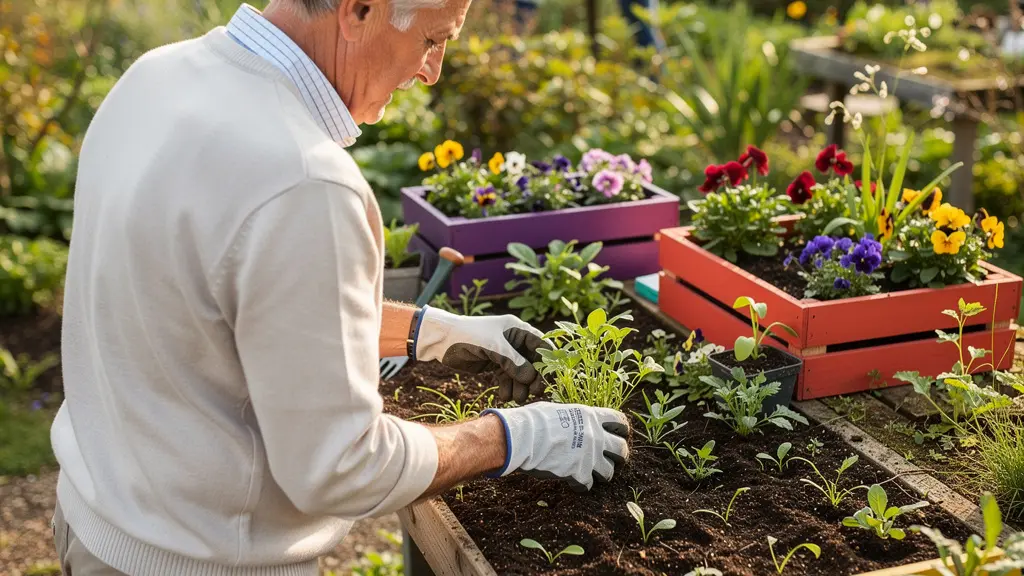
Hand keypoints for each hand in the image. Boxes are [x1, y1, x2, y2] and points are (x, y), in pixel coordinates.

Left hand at [413, 306, 547, 402]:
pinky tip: (505, 396)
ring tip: (517, 398)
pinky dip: (508, 388)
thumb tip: (532, 377)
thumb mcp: (492, 346)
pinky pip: (507, 378)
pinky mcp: (495, 364)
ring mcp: (505, 354)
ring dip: (521, 386)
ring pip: (521, 373)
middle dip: (534, 378)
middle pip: (533, 362)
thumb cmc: (467, 336)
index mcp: (517, 330)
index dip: (548, 362)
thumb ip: (513, 361)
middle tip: (534, 392)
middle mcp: (514, 341)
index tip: (552, 380)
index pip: (541, 346)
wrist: (441, 341)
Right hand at [481, 402, 629, 491]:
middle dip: (620, 456)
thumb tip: (568, 420)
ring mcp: (589, 457)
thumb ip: (571, 418)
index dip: (622, 429)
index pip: (619, 421)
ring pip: (609, 472)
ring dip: (603, 474)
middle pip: (622, 449)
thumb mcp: (558, 410)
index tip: (620, 434)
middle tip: (613, 459)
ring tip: (594, 475)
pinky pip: (588, 485)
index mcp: (590, 417)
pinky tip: (573, 483)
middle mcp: (595, 437)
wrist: (523, 437)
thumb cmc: (534, 420)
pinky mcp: (579, 474)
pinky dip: (581, 485)